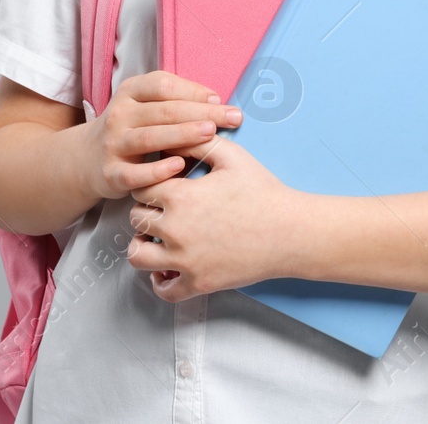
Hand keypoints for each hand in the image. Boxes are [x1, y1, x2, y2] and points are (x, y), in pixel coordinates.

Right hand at [82, 72, 242, 200]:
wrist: (87, 158)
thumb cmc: (131, 126)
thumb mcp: (145, 104)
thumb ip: (176, 98)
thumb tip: (214, 100)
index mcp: (130, 92)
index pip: (162, 85)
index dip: (193, 91)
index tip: (221, 100)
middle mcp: (119, 115)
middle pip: (163, 111)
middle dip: (200, 113)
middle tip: (231, 117)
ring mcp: (113, 144)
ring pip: (149, 138)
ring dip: (182, 135)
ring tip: (210, 134)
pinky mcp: (110, 173)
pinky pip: (134, 173)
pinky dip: (156, 171)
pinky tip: (179, 166)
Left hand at [125, 135, 309, 301]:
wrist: (291, 231)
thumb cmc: (264, 192)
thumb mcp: (233, 156)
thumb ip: (199, 142)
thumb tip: (174, 136)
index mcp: (181, 196)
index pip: (141, 187)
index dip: (150, 183)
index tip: (164, 185)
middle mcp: (175, 230)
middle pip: (136, 219)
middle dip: (146, 211)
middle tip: (163, 209)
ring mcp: (185, 261)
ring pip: (138, 255)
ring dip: (143, 245)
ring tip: (158, 239)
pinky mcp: (198, 283)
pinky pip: (163, 290)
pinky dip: (160, 281)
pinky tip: (169, 269)